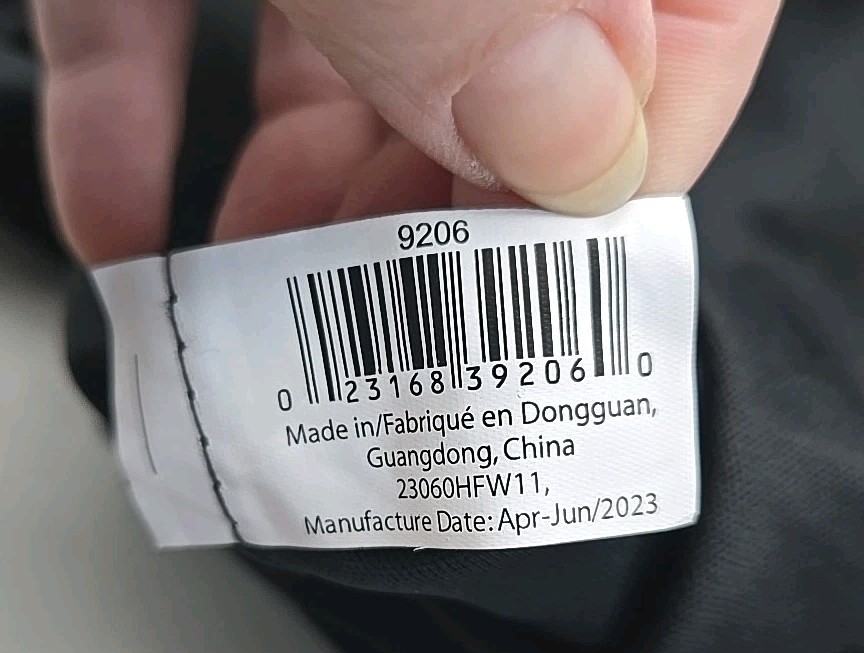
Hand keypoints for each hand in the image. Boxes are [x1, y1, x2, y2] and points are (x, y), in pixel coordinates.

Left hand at [32, 0, 781, 263]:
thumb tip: (581, 143)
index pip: (676, 46)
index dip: (590, 188)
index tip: (503, 297)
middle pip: (495, 87)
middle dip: (413, 225)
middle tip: (360, 328)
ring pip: (342, 72)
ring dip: (281, 204)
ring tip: (245, 301)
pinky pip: (172, 22)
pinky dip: (140, 129)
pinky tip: (119, 220)